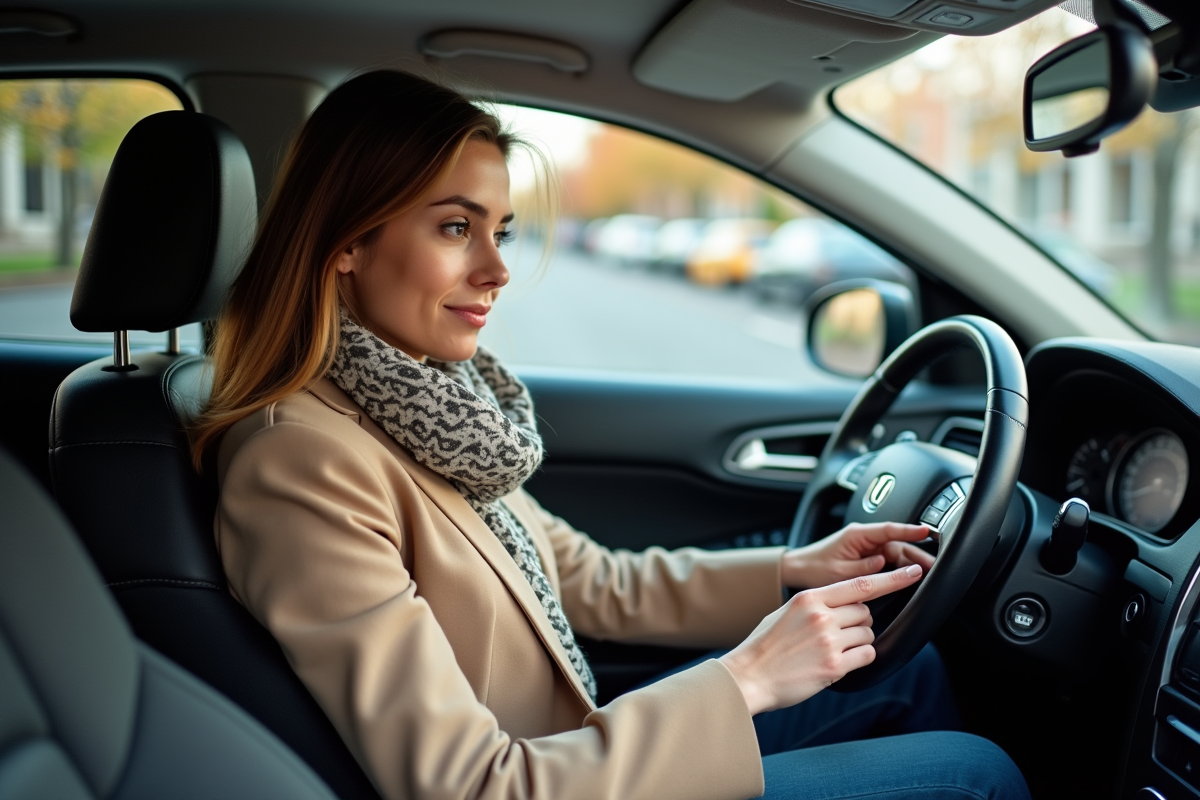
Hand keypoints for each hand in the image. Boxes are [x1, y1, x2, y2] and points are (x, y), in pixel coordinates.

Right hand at [719, 565, 924, 714]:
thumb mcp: (785, 612)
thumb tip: (841, 602)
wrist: (748, 676)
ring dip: (858, 642)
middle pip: (866, 611)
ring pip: (868, 634)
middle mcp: (821, 616)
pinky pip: (866, 655)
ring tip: (833, 650)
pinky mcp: (834, 666)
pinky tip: (839, 663)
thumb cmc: (764, 646)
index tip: (911, 572)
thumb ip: (814, 604)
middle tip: (837, 634)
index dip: (891, 578)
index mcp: (810, 598)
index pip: (860, 584)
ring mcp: (829, 641)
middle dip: (859, 622)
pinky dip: (859, 659)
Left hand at [781, 522, 934, 590]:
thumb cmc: (815, 568)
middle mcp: (864, 538)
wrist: (799, 570)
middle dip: (916, 553)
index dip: (909, 531)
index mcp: (857, 535)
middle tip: (932, 566)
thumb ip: (864, 568)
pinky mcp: (867, 557)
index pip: (889, 530)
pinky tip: (907, 576)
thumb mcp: (840, 572)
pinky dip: (898, 567)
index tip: (926, 532)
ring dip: (909, 562)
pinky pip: (888, 560)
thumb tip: (886, 563)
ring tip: (925, 573)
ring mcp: (867, 547)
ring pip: (895, 553)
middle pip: (897, 543)